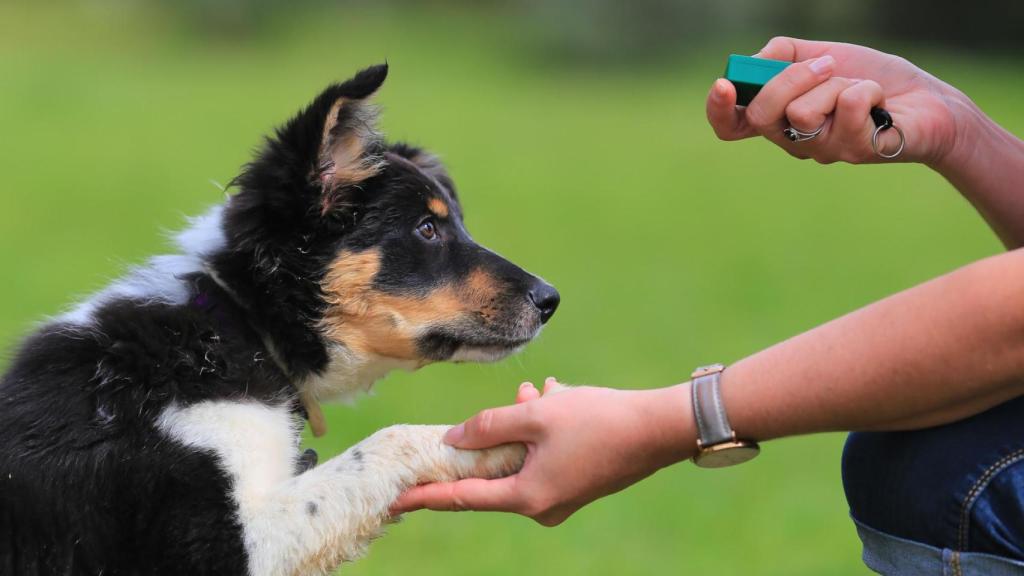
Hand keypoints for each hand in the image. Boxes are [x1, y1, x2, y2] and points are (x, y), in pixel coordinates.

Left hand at [390, 378, 693, 525]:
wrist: (660, 428)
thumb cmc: (598, 420)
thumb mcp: (536, 415)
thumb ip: (488, 425)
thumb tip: (453, 438)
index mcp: (527, 496)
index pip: (462, 498)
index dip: (426, 496)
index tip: (395, 500)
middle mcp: (543, 505)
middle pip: (494, 473)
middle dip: (490, 437)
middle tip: (495, 410)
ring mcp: (562, 497)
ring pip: (522, 456)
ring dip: (522, 424)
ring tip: (537, 392)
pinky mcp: (577, 483)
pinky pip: (544, 455)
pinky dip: (543, 429)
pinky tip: (555, 397)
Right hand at [706, 37, 968, 166]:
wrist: (929, 100)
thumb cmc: (872, 78)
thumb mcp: (823, 55)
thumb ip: (783, 55)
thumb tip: (754, 63)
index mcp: (780, 119)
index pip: (731, 126)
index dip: (719, 110)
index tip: (725, 85)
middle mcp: (795, 141)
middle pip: (761, 116)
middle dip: (791, 79)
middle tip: (826, 65)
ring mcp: (824, 151)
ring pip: (802, 112)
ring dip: (837, 83)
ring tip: (860, 88)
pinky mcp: (856, 151)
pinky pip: (847, 106)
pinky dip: (867, 89)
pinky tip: (881, 101)